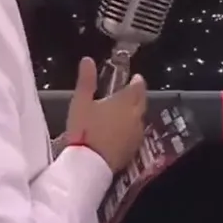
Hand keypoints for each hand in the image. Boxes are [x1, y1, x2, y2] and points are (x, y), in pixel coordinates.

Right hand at [64, 57, 147, 171]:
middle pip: (141, 102)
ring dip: (136, 112)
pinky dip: (132, 128)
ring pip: (140, 118)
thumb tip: (88, 59)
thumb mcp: (80, 102)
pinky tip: (124, 131)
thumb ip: (86, 80)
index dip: (137, 81)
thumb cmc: (84, 129)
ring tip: (127, 111)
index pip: (136, 87)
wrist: (91, 163)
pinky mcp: (133, 149)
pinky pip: (136, 133)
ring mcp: (136, 133)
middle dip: (139, 95)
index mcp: (124, 102)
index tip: (136, 78)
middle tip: (134, 92)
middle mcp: (135, 115)